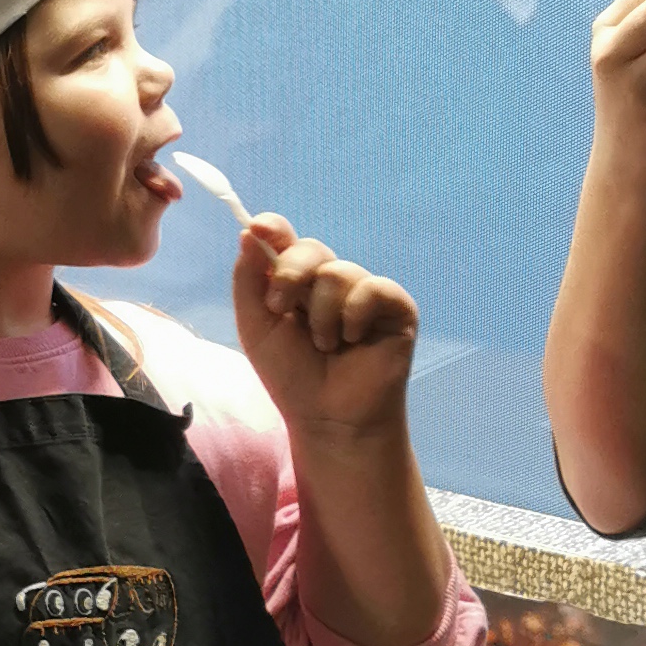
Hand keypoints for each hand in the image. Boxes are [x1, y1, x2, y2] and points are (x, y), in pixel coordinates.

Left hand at [232, 216, 418, 445]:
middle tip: (281, 310)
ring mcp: (365, 292)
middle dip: (290, 276)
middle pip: (310, 248)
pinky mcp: (396, 306)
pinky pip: (373, 289)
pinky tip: (353, 340)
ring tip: (325, 345)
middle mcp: (331, 281)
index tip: (257, 228)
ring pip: (338, 272)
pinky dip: (353, 316)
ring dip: (321, 315)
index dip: (272, 228)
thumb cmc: (291, 375)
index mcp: (296, 281)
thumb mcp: (256, 326)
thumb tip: (249, 230)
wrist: (327, 417)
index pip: (285, 238)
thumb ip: (249, 279)